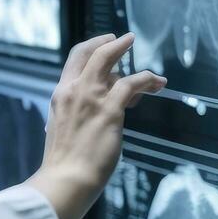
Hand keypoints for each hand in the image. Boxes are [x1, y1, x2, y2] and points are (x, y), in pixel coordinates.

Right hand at [28, 33, 164, 218]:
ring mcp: (91, 97)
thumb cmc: (64, 162)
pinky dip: (147, 79)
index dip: (92, 46)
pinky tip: (157, 82)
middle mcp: (74, 89)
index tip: (106, 44)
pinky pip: (132, 84)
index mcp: (60, 94)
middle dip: (112, 43)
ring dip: (136, 65)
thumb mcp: (62, 129)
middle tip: (126, 40)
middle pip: (93, 52)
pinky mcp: (110, 110)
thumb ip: (76, 114)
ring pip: (112, 63)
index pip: (75, 59)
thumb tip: (96, 110)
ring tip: (155, 77)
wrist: (65, 178)